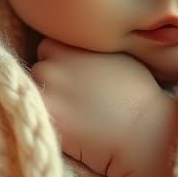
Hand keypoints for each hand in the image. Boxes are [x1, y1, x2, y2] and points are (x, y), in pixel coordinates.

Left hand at [32, 38, 177, 176]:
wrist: (143, 132)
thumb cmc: (138, 95)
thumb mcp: (117, 54)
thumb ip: (88, 48)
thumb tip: (76, 49)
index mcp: (73, 44)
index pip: (48, 46)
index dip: (59, 60)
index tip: (73, 74)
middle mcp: (55, 64)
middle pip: (38, 68)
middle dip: (51, 80)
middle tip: (74, 96)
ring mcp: (48, 91)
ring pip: (33, 92)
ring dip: (47, 100)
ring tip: (73, 112)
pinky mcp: (46, 118)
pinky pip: (36, 115)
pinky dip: (48, 120)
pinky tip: (71, 126)